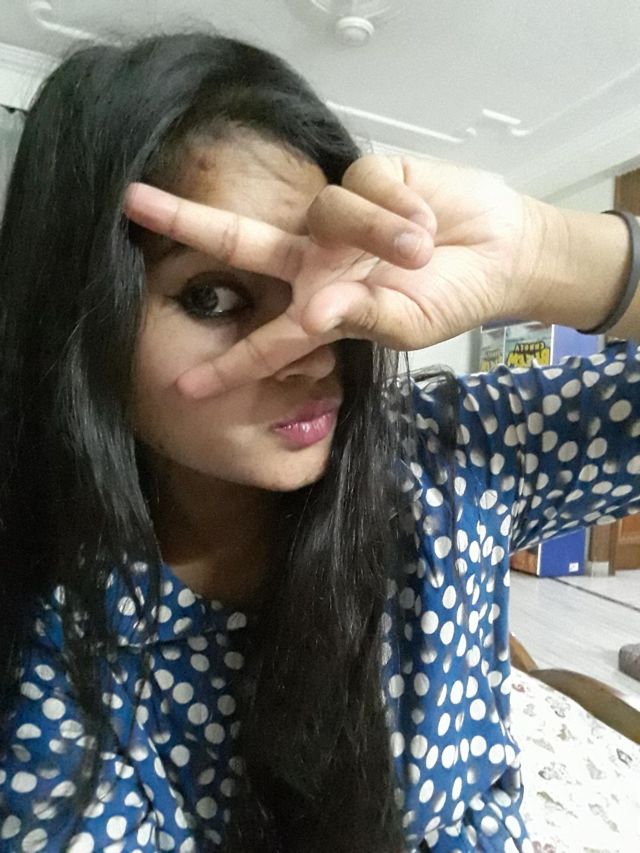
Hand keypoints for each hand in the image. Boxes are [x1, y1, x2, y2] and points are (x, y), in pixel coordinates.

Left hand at [124, 155, 532, 397]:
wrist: (502, 253)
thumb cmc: (452, 300)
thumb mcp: (410, 326)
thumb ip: (365, 319)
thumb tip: (317, 310)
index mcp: (322, 307)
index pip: (266, 338)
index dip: (228, 363)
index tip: (183, 386)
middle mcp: (317, 259)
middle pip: (242, 239)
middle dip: (188, 221)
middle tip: (132, 203)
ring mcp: (338, 217)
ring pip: (330, 213)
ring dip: (378, 234)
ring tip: (423, 249)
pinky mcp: (367, 175)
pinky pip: (367, 185)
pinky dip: (402, 207)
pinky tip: (426, 218)